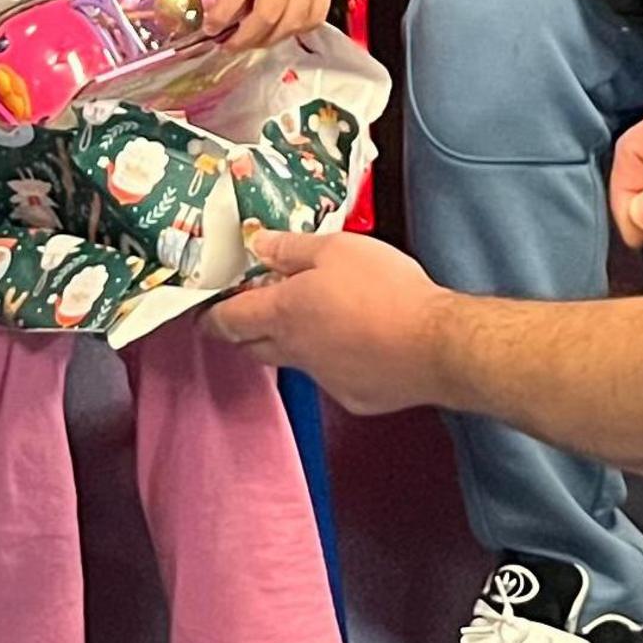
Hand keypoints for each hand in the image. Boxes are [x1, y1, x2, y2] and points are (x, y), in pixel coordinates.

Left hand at [210, 0, 338, 50]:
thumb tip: (229, 3)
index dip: (221, 18)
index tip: (210, 28)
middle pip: (266, 17)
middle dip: (244, 39)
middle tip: (228, 44)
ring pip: (291, 23)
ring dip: (269, 39)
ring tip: (253, 40)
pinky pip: (316, 15)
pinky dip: (298, 29)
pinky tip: (283, 30)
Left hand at [211, 227, 451, 415]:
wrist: (435, 344)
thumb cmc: (385, 290)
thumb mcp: (336, 249)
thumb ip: (291, 248)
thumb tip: (258, 245)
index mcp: (282, 314)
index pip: (228, 322)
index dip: (212, 317)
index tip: (207, 313)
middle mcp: (295, 352)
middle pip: (252, 348)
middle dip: (244, 332)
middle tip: (250, 313)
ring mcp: (324, 379)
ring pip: (294, 361)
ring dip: (293, 343)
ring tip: (315, 319)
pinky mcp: (353, 396)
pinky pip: (332, 377)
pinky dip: (335, 360)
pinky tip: (359, 343)